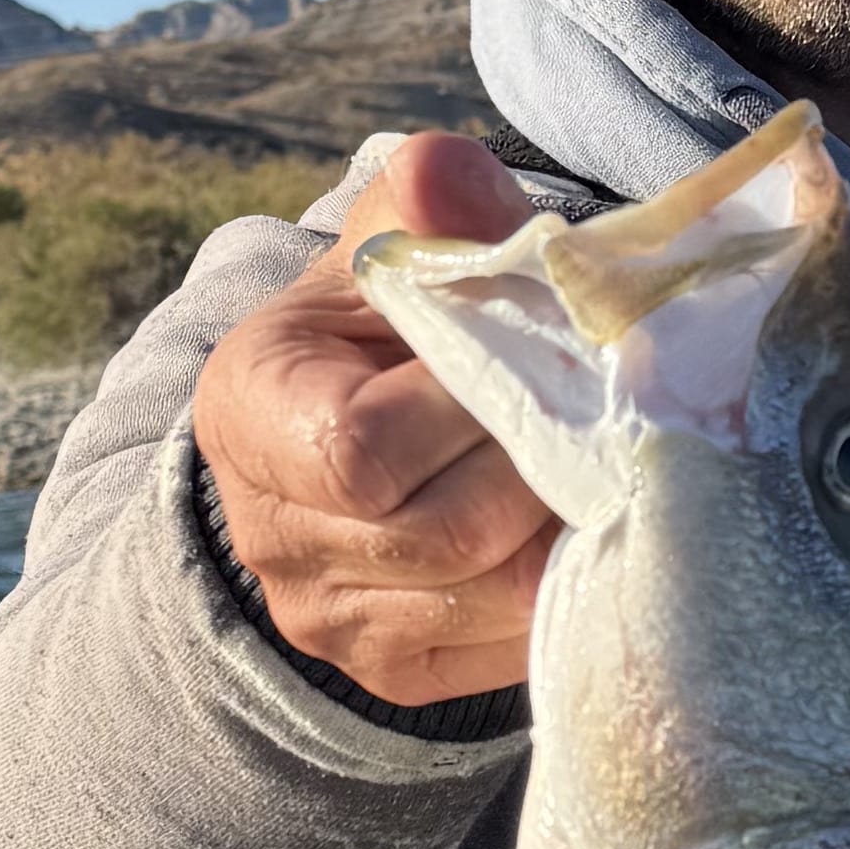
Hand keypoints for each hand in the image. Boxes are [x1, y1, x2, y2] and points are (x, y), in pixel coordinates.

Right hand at [196, 132, 556, 702]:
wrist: (368, 414)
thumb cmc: (388, 317)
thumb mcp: (396, 244)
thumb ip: (428, 205)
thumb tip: (444, 174)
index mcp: (248, 411)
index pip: (364, 451)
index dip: (470, 408)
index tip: (526, 353)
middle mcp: (271, 534)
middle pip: (448, 533)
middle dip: (543, 462)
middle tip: (601, 406)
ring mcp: (329, 621)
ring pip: (495, 597)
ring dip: (571, 523)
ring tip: (596, 455)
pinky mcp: (396, 674)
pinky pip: (514, 648)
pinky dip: (567, 579)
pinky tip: (579, 518)